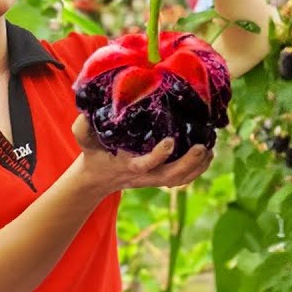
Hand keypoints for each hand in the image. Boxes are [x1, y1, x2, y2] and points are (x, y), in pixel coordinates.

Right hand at [71, 115, 213, 191]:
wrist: (98, 177)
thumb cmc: (94, 153)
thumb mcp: (84, 140)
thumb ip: (82, 128)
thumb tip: (87, 112)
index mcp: (127, 166)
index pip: (145, 165)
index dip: (158, 156)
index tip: (170, 141)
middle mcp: (144, 175)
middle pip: (171, 176)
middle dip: (188, 163)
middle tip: (203, 147)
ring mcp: (154, 178)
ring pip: (180, 179)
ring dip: (197, 167)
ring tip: (210, 150)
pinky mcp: (161, 177)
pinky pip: (183, 179)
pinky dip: (198, 170)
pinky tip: (208, 156)